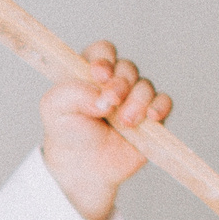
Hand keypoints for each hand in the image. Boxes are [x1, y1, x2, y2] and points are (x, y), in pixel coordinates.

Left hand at [40, 40, 167, 219]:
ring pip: (145, 85)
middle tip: (112, 102)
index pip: (103, 52)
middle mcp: (115, 82)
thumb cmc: (67, 133)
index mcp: (91, 73)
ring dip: (137, 100)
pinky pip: (164, 102)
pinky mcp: (150, 116)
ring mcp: (134, 98)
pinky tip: (151, 117)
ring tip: (125, 121)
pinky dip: (160, 107)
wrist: (82, 167)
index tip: (100, 75)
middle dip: (121, 84)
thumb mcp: (54, 109)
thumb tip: (101, 96)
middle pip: (127, 68)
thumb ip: (71, 92)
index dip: (105, 59)